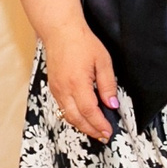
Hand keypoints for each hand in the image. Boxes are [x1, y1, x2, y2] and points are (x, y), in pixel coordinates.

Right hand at [42, 26, 119, 141]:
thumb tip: (112, 104)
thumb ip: (108, 85)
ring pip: (68, 115)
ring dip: (82, 126)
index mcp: (78, 83)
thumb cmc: (82, 42)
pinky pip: (62, 107)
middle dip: (91, 130)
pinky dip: (73, 116)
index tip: (109, 131)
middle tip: (103, 136)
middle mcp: (64, 89)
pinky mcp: (53, 87)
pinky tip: (82, 118)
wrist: (60, 31)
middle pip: (77, 118)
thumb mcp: (103, 61)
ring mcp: (56, 89)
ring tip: (95, 131)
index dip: (100, 124)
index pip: (90, 112)